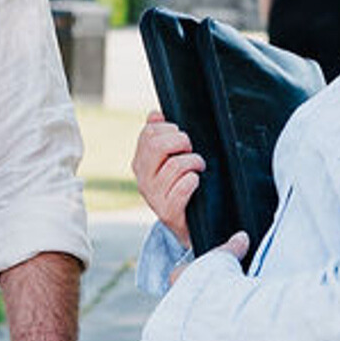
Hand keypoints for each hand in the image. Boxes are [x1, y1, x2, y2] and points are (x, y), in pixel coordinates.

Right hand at [133, 112, 202, 249]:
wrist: (186, 226)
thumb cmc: (180, 187)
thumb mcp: (168, 161)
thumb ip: (160, 136)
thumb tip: (154, 114)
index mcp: (140, 162)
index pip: (149, 132)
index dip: (170, 128)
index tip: (181, 137)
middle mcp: (142, 178)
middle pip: (157, 145)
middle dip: (181, 141)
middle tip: (191, 148)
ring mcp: (153, 196)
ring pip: (175, 166)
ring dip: (194, 162)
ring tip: (199, 166)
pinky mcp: (167, 212)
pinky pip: (182, 188)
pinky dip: (193, 181)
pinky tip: (196, 182)